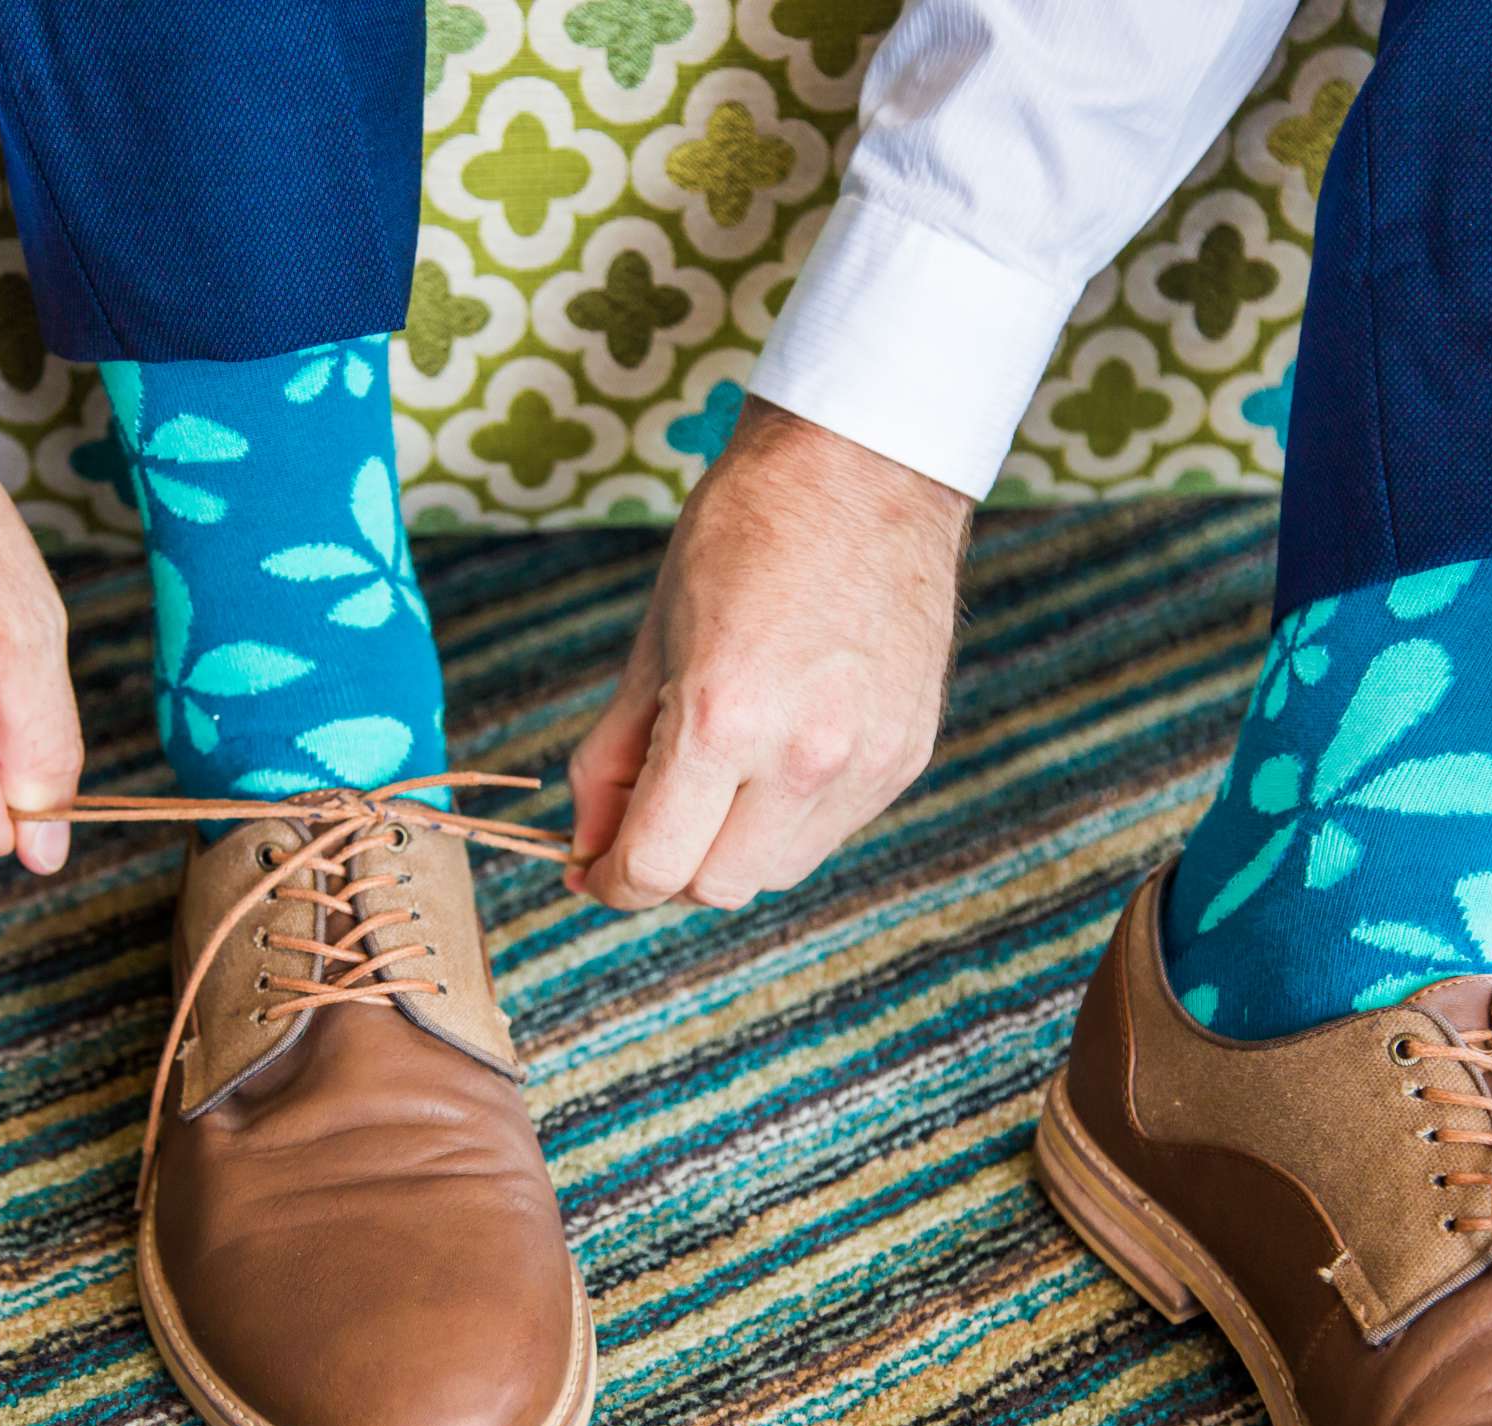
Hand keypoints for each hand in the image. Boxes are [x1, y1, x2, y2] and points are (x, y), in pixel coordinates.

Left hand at [568, 398, 968, 910]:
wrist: (862, 471)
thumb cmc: (742, 537)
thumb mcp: (650, 645)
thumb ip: (613, 759)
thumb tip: (586, 847)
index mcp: (722, 721)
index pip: (655, 868)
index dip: (610, 882)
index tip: (591, 870)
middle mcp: (804, 758)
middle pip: (716, 887)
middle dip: (668, 866)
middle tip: (645, 816)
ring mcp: (866, 764)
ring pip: (776, 871)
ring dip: (730, 847)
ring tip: (718, 770)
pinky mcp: (905, 757)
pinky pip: (829, 830)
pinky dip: (787, 815)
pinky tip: (776, 749)